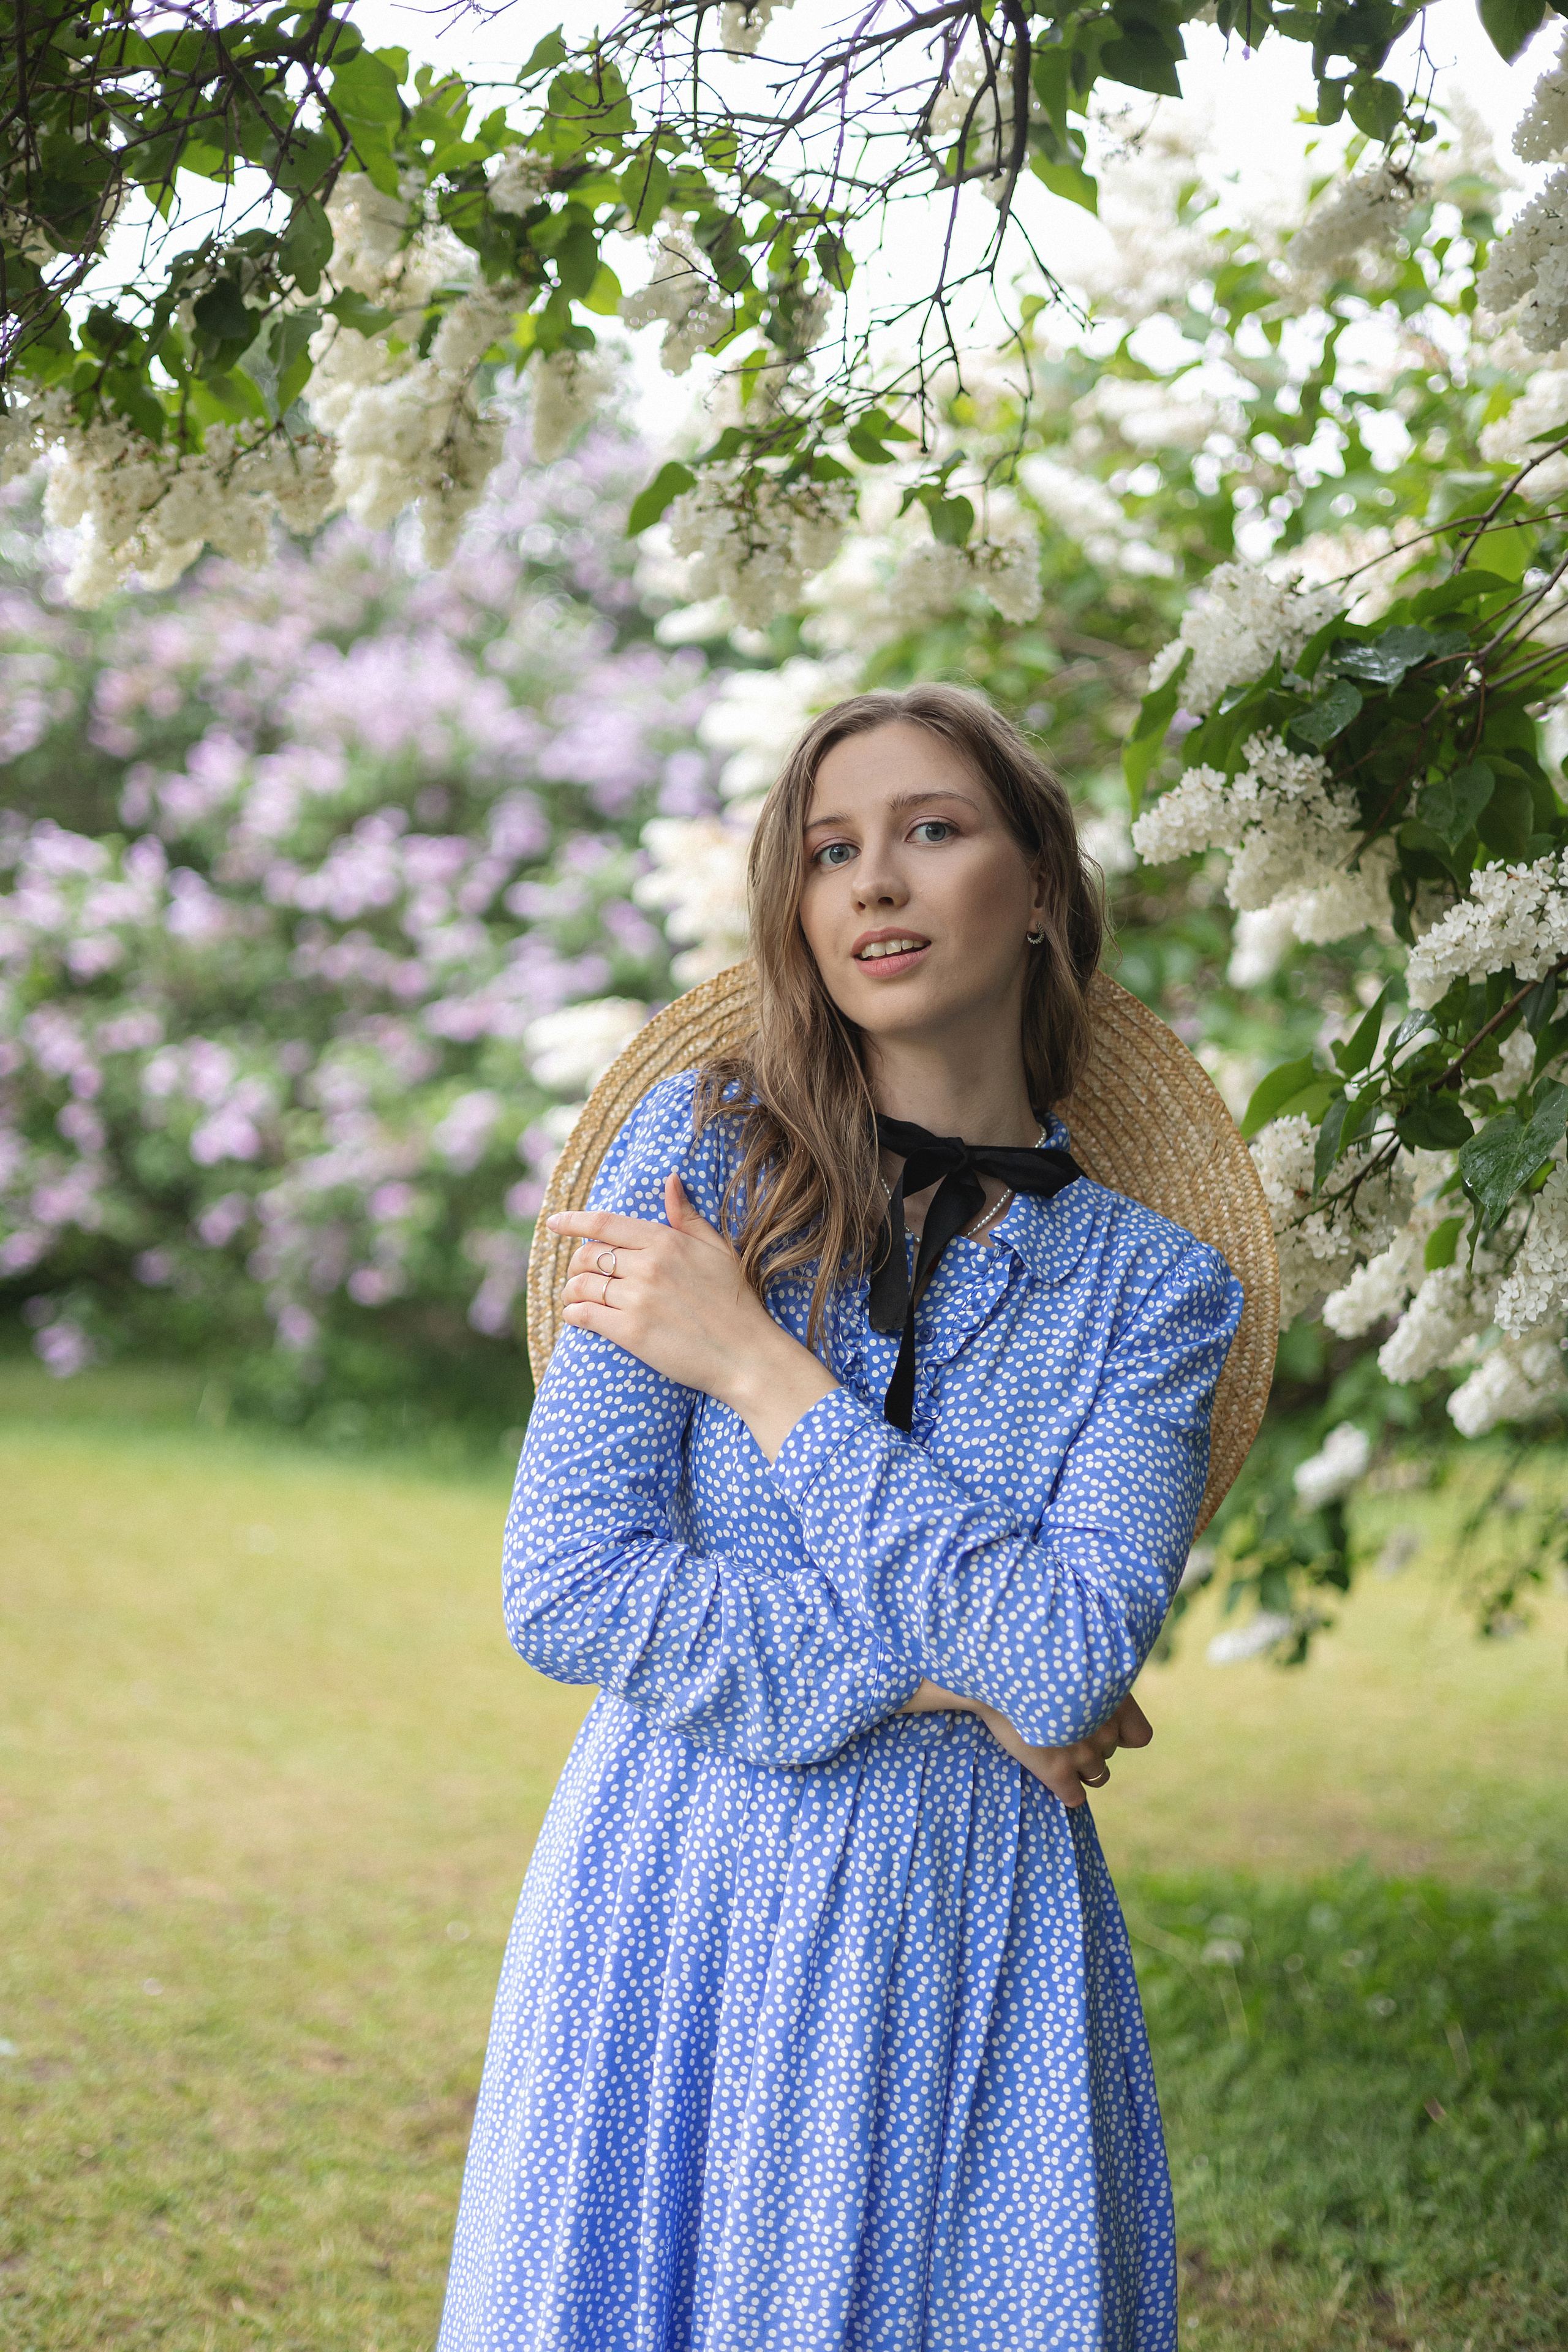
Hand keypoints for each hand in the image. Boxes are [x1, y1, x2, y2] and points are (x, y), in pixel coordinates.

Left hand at [549, 1173, 837, 1459]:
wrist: (747, 1355)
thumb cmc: (736, 1302)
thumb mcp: (717, 1250)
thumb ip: (687, 1216)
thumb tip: (670, 1180)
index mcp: (667, 1242)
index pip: (606, 1224)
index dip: (574, 1222)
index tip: (553, 1223)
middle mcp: (648, 1267)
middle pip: (588, 1255)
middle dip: (576, 1263)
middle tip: (578, 1274)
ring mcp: (638, 1300)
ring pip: (582, 1285)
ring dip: (571, 1291)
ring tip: (575, 1297)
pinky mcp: (632, 1333)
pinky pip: (585, 1315)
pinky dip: (574, 1314)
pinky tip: (577, 1316)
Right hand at [902, 1681, 1151, 1807]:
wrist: (1001, 1667)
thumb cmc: (1033, 1655)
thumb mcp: (1074, 1657)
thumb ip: (1090, 1677)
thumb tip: (1084, 1688)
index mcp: (1115, 1700)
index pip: (1140, 1736)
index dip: (1121, 1733)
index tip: (1100, 1723)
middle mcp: (1105, 1728)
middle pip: (1110, 1752)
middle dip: (1092, 1744)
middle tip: (1063, 1727)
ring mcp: (1083, 1753)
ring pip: (1098, 1777)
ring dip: (1082, 1768)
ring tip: (1056, 1751)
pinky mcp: (1057, 1772)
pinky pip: (1075, 1797)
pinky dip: (1066, 1791)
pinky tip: (1051, 1778)